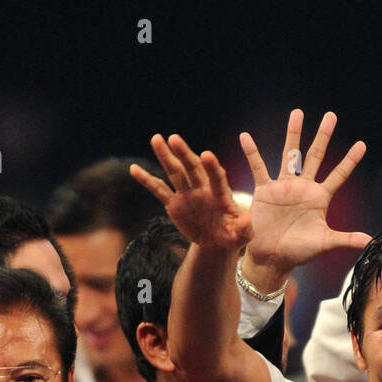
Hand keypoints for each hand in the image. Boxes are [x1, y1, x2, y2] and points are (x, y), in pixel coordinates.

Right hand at [131, 135, 252, 251]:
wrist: (217, 242)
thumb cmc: (233, 236)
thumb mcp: (242, 236)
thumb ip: (245, 228)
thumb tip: (248, 220)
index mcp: (221, 195)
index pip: (217, 177)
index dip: (212, 167)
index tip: (206, 155)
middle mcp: (203, 189)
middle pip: (193, 169)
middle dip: (184, 154)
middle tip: (174, 138)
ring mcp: (187, 195)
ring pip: (175, 173)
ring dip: (166, 157)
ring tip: (156, 139)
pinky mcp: (174, 204)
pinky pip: (159, 190)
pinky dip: (147, 180)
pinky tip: (134, 169)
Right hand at [241, 110, 369, 277]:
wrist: (273, 258)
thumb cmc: (299, 252)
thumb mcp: (325, 244)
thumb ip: (345, 238)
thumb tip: (369, 240)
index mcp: (320, 198)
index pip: (339, 175)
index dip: (349, 161)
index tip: (362, 145)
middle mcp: (303, 187)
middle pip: (315, 156)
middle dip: (323, 136)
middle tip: (331, 115)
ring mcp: (284, 187)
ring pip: (290, 155)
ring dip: (293, 134)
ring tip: (297, 113)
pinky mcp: (265, 191)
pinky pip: (258, 168)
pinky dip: (252, 153)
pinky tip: (245, 136)